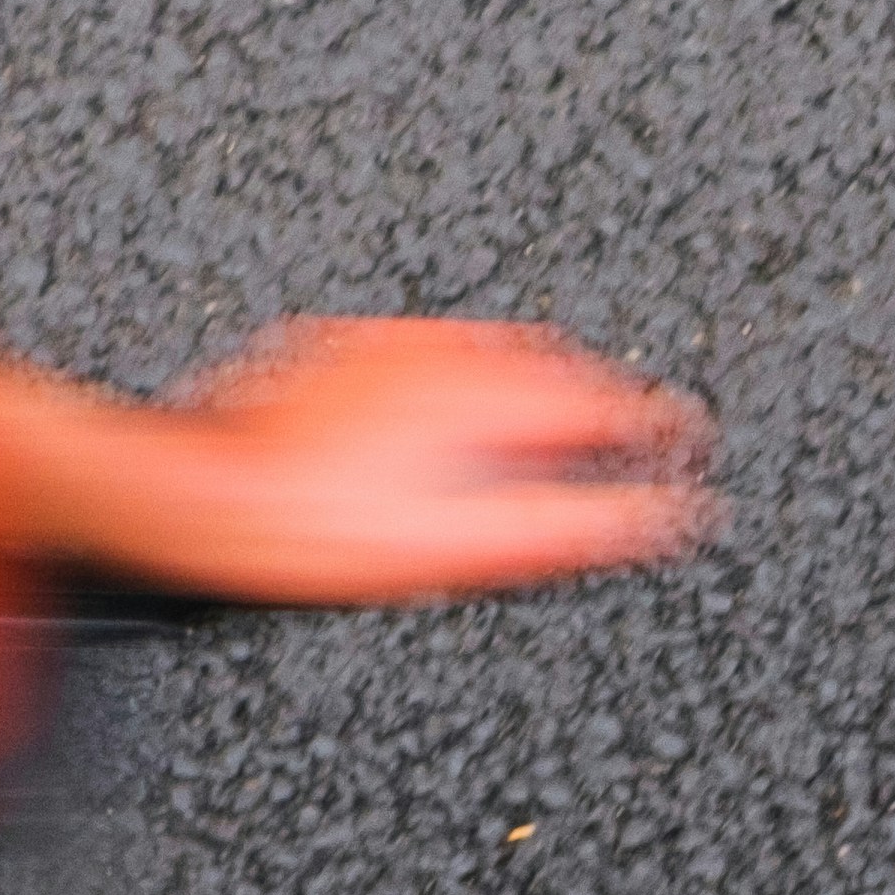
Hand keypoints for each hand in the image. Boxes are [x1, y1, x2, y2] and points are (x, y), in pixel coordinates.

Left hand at [114, 319, 715, 606]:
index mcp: (487, 394)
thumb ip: (570, 525)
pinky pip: (434, 351)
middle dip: (602, 399)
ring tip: (556, 428)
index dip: (662, 424)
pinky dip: (468, 378)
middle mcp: (446, 354)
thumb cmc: (314, 530)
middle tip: (633, 436)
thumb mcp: (460, 547)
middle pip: (559, 366)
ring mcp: (393, 346)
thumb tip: (660, 517)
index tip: (692, 439)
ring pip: (496, 352)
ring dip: (538, 383)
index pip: (608, 402)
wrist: (202, 493)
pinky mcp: (347, 350)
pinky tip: (454, 417)